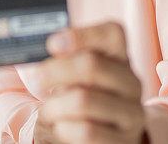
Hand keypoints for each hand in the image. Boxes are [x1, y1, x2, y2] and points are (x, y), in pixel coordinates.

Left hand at [32, 21, 146, 143]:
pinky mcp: (123, 140)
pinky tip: (62, 127)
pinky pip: (85, 131)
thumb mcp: (76, 76)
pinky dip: (64, 128)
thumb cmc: (81, 98)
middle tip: (36, 80)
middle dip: (54, 71)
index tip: (52, 44)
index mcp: (120, 58)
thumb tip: (48, 48)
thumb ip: (66, 59)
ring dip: (54, 106)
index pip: (112, 33)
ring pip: (83, 100)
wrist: (96, 138)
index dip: (81, 35)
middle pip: (91, 65)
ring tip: (49, 110)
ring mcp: (131, 113)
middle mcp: (131, 82)